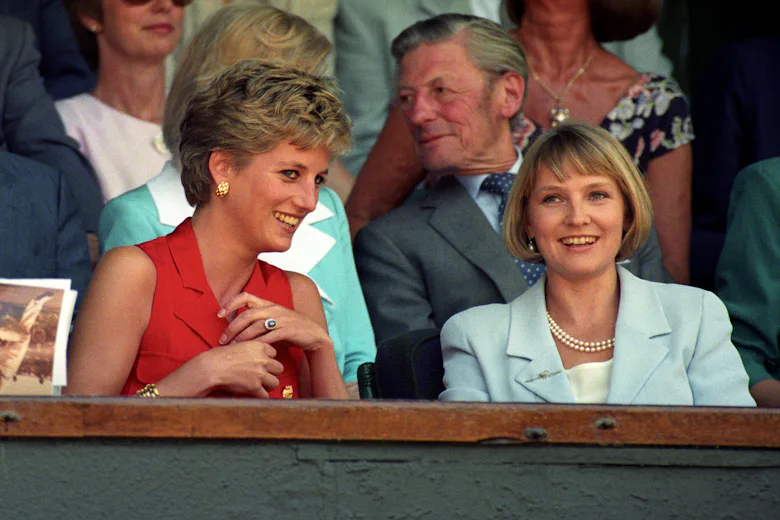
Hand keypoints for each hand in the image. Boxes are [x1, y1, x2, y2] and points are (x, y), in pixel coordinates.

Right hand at [205, 339, 283, 397]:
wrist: (212, 367)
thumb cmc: (220, 356)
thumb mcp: (238, 344)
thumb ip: (251, 349)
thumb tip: (254, 354)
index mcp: (259, 346)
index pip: (274, 353)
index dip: (268, 358)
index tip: (262, 363)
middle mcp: (263, 360)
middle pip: (279, 368)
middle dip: (272, 372)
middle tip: (264, 375)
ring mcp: (260, 374)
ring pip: (275, 382)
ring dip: (269, 385)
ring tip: (262, 386)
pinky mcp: (255, 387)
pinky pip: (265, 395)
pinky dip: (261, 396)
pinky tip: (256, 395)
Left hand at [217, 292, 332, 351]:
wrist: (315, 335)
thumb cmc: (292, 329)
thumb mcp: (275, 319)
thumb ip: (259, 319)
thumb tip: (237, 324)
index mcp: (269, 304)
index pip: (246, 296)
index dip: (230, 303)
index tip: (219, 314)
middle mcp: (274, 309)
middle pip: (247, 315)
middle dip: (232, 327)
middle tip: (222, 340)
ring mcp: (282, 319)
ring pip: (256, 326)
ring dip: (242, 338)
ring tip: (233, 347)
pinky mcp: (288, 330)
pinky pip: (269, 337)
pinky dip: (258, 344)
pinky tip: (250, 351)